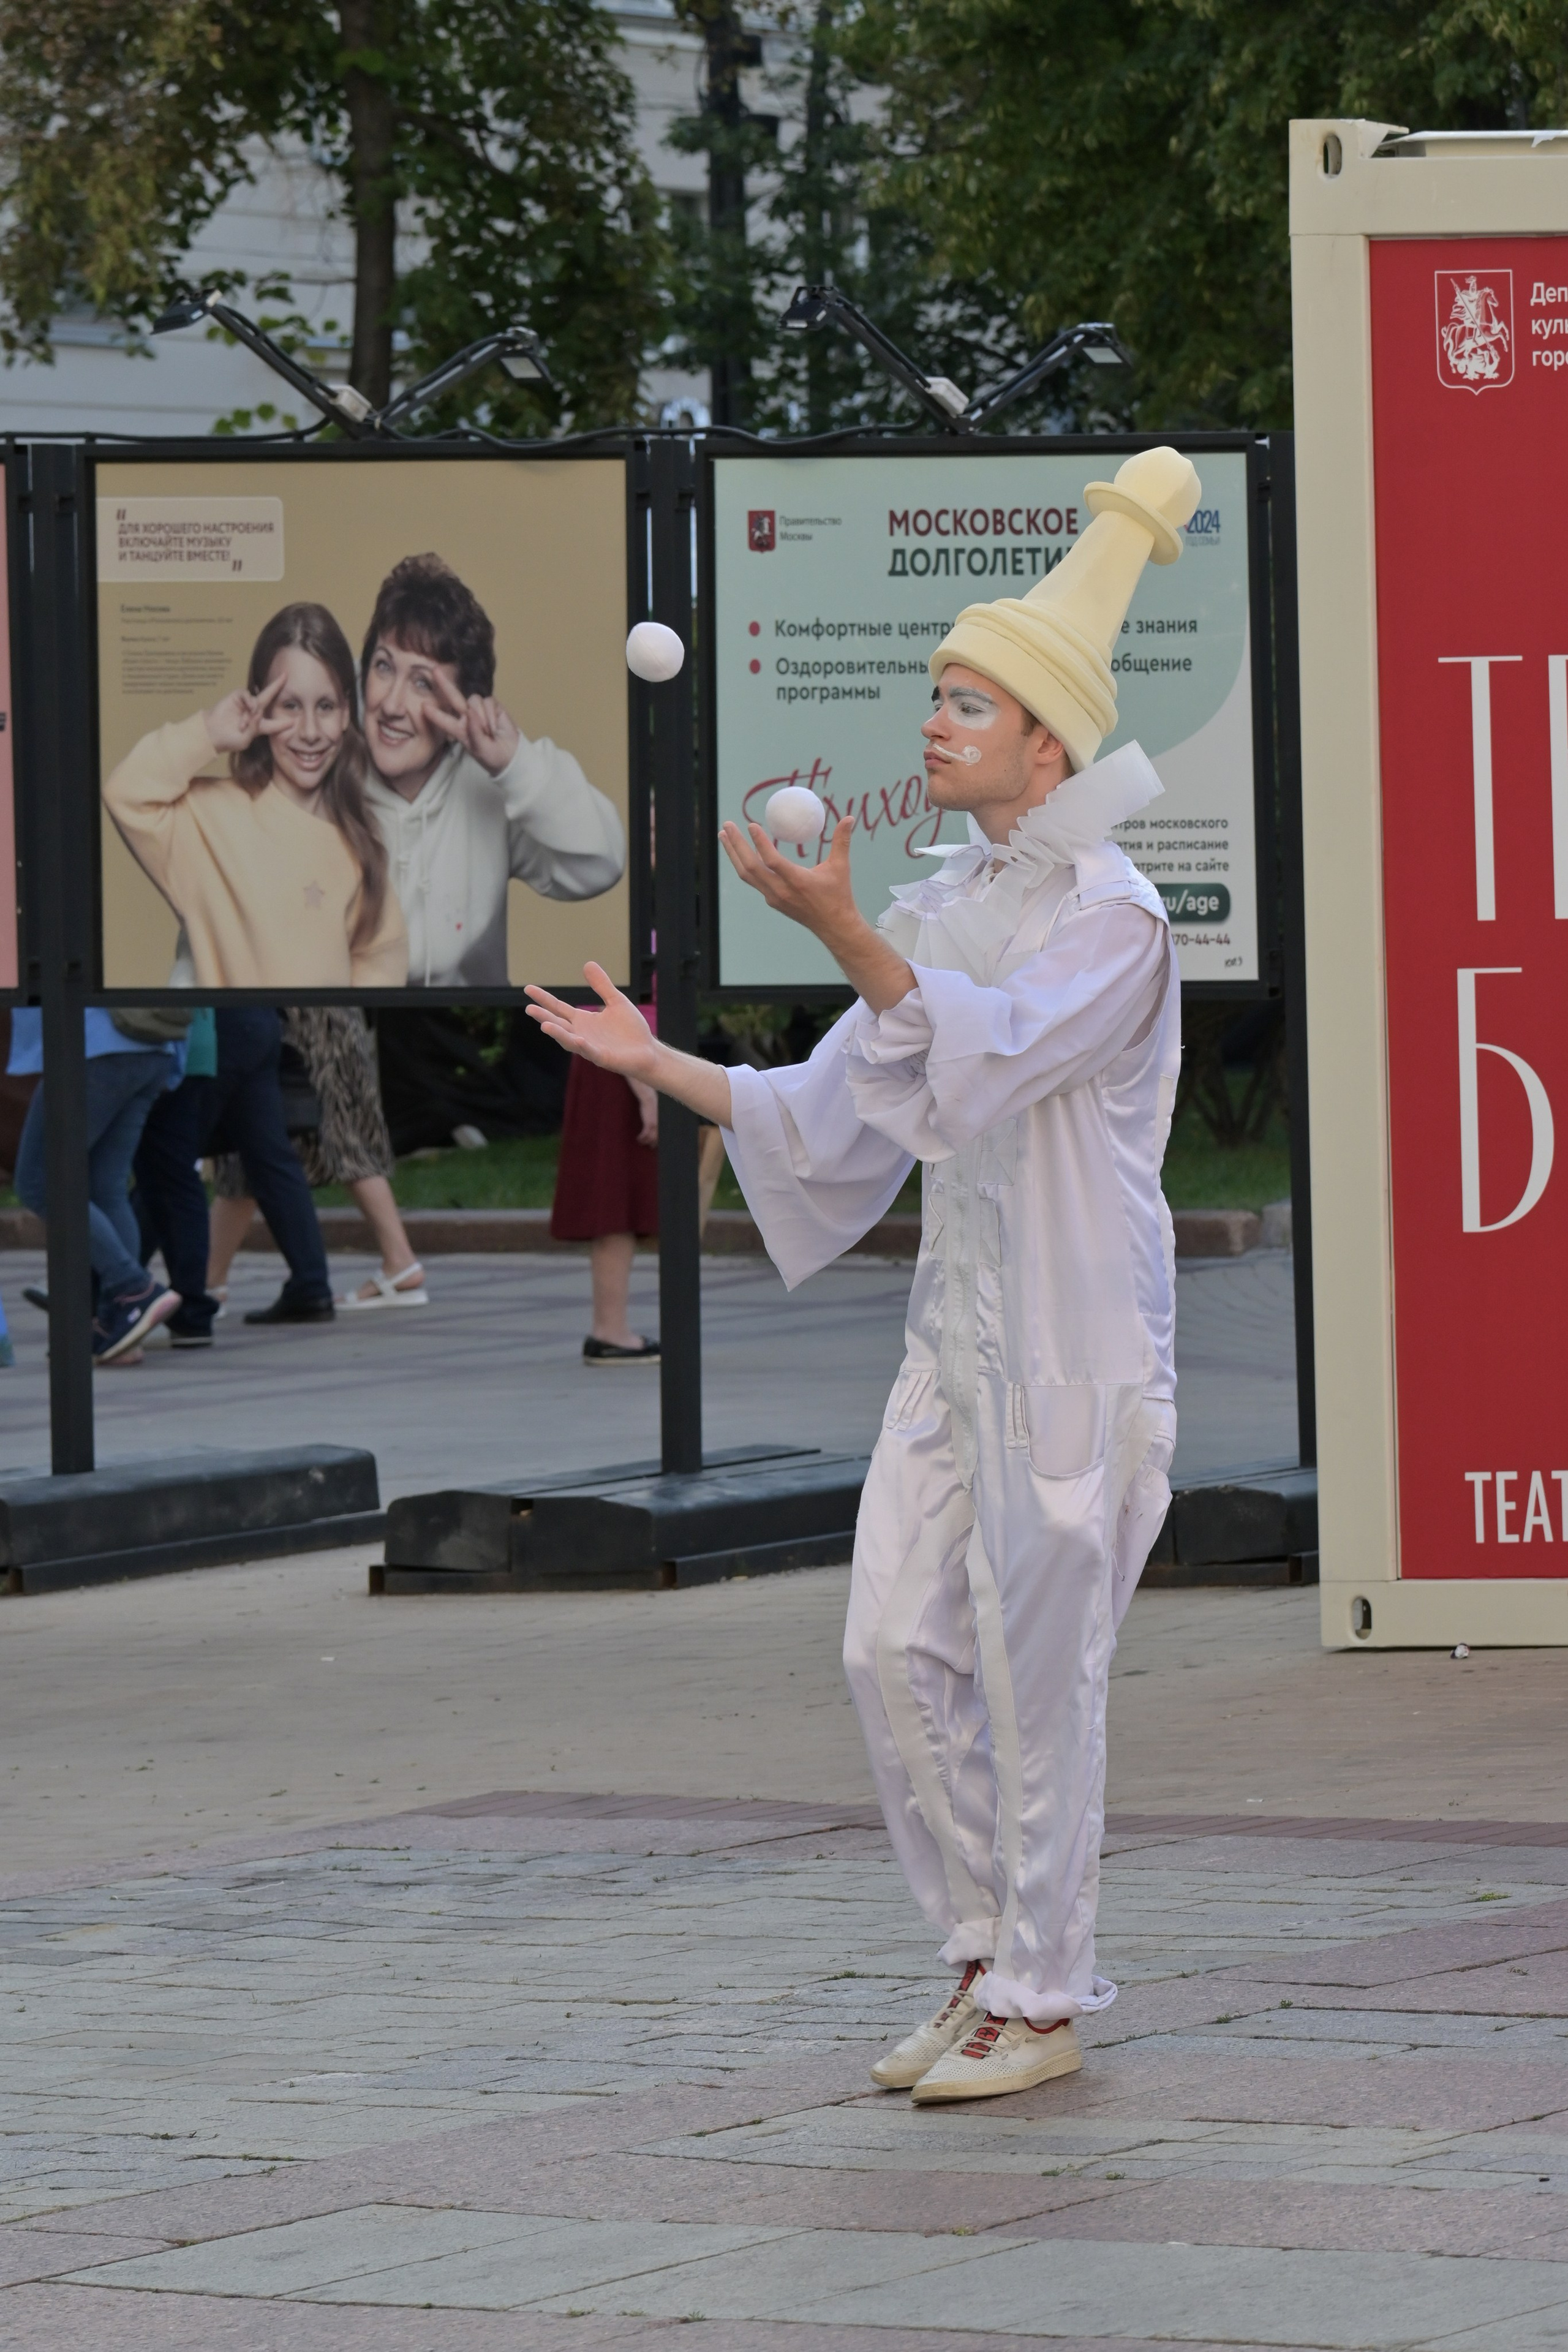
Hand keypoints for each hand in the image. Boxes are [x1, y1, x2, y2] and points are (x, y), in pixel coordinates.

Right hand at [203, 673, 286, 754]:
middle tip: (285, 676)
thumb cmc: (229, 740)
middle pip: (269, 698)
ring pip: (258, 702)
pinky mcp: (237, 697)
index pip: (274, 724)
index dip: (284, 723)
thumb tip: (259, 712)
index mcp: (258, 727)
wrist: (212, 733)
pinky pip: (248, 695)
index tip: (294, 721)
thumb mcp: (245, 739)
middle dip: (277, 686)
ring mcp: (245, 704)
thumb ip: (255, 727)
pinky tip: (247, 710)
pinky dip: (250, 702)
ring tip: (242, 723)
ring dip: (252, 713)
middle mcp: (253, 713)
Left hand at [421, 668, 519, 774]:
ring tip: (488, 733)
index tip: (423, 707)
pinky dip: (491, 716)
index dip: (434, 714)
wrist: (510, 756)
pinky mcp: (493, 706)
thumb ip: (474, 731)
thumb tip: (471, 712)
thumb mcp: (480, 748)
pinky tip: (494, 728)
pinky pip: (488, 702)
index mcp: (459, 730)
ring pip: (474, 701)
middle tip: (435, 670)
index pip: (444, 720)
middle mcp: (467, 717)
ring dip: (481, 717)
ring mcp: (480, 710)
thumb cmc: (492, 756)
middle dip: (445, 684)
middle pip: (454, 697)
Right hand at [525, 963, 656, 1079]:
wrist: (648, 1051)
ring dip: (558, 1034)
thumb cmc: (631, 1029)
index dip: (544, 999)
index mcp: (583, 1020)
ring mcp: (590, 1047)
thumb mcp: (616, 1001)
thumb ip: (602, 985)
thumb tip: (587, 964)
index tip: (528, 989)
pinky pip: (590, 1051)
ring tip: (545, 1025)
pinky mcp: (602, 1057)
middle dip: (544, 1017)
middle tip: (529, 1008)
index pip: (559, 1008)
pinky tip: (578, 1038)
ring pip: (569, 1040)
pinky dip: (583, 1045)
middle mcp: (582, 1033)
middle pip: (558, 1024)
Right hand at [628, 1077, 658, 1145]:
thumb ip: (658, 1117)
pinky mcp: (649, 1124)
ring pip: (651, 1137)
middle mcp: (661, 1124)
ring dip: (646, 1141)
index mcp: (663, 1122)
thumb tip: (655, 1120)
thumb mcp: (657, 1111)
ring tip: (642, 1143)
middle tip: (651, 1147)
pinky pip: (645, 1134)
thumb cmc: (653, 1103)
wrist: (648, 1098)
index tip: (658, 1143)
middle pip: (658, 1137)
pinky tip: (638, 1139)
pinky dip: (642, 1138)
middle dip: (655, 1143)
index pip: (664, 1133)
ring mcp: (655, 1125)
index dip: (661, 1140)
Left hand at [719, 807, 917, 1014]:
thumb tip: (849, 818)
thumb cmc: (838, 895)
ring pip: (746, 874)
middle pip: (750, 867)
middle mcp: (780, 891)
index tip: (751, 825)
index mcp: (797, 881)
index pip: (772, 860)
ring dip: (733, 854)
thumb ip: (842, 841)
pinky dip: (743, 864)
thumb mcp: (841, 867)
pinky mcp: (771, 900)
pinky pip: (752, 880)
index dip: (760, 842)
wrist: (833, 926)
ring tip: (724, 835)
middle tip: (727, 825)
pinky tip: (740, 852)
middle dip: (736, 845)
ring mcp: (773, 897)